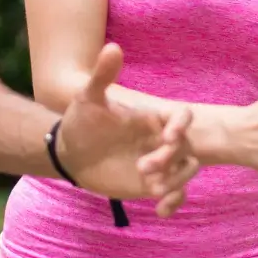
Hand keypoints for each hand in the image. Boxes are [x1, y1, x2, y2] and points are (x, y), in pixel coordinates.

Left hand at [54, 43, 198, 216]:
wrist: (70, 154)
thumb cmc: (81, 121)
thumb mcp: (89, 97)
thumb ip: (103, 75)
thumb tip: (112, 47)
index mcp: (151, 117)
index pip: (181, 117)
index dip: (181, 126)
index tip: (167, 138)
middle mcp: (160, 139)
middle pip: (186, 148)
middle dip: (171, 159)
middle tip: (143, 168)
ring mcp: (159, 162)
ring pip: (187, 170)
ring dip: (176, 181)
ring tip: (153, 189)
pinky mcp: (153, 184)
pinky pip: (175, 193)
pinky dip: (173, 202)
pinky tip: (159, 210)